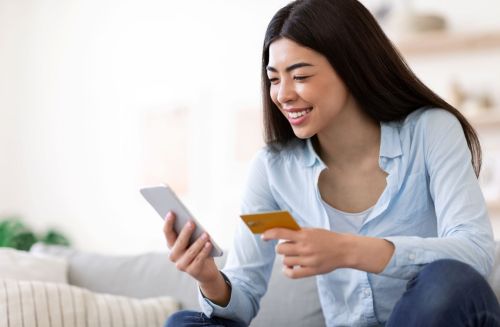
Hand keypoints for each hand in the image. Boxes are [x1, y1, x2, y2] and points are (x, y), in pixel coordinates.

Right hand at [163, 211, 218, 283]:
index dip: (168, 223)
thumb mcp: (193, 240)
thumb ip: (190, 232)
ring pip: (191, 251)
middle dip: (185, 232)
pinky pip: (199, 259)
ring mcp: (182, 264)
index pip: (167, 233)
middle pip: (179, 242)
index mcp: (172, 245)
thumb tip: (191, 221)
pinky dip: (204, 251)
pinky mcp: (192, 271)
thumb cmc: (198, 250)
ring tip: (205, 234)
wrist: (206, 270)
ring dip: (199, 242)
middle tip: (191, 222)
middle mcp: (174, 255)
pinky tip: (209, 244)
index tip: (171, 212)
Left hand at [262, 228, 394, 277]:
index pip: (281, 232)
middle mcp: (305, 247)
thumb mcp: (313, 231)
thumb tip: (279, 235)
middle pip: (281, 249)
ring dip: (286, 259)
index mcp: (304, 234)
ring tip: (292, 257)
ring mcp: (308, 259)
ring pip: (286, 260)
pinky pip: (292, 273)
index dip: (269, 234)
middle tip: (286, 248)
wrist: (344, 249)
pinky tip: (288, 268)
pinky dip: (287, 271)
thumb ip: (298, 232)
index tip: (263, 236)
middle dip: (280, 248)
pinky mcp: (312, 270)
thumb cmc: (326, 239)